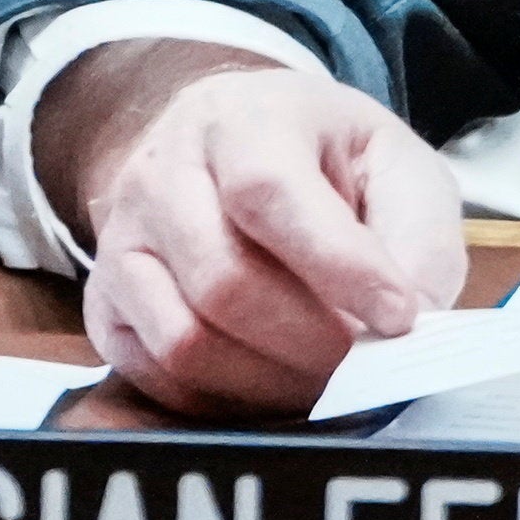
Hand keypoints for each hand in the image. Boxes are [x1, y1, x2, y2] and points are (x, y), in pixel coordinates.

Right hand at [37, 42, 465, 416]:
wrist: (229, 144)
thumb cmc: (322, 158)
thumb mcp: (392, 163)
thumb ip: (415, 235)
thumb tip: (412, 323)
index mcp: (242, 119)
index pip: (269, 193)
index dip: (339, 265)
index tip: (400, 316)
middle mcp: (161, 174)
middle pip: (225, 282)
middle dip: (311, 342)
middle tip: (369, 364)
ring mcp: (120, 242)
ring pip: (184, 339)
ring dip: (271, 381)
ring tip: (329, 378)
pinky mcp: (104, 306)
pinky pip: (156, 376)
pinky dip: (225, 399)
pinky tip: (275, 382)